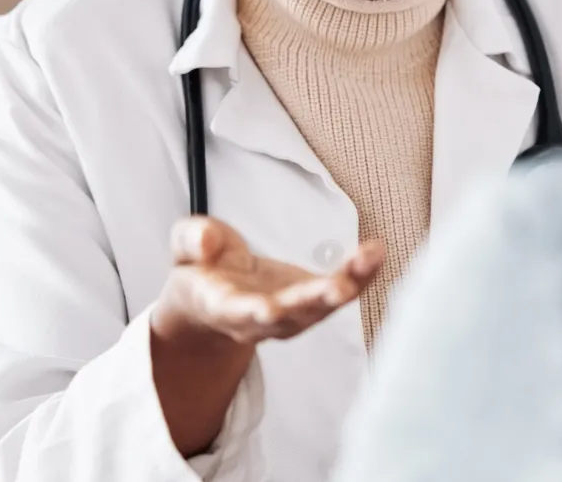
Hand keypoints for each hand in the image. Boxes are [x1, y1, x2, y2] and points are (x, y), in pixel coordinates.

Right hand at [154, 216, 384, 345]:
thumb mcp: (184, 249)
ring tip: (368, 259)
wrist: (215, 299)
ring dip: (349, 285)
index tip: (269, 309)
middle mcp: (262, 320)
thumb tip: (207, 241)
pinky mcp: (315, 300)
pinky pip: (342, 290)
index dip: (255, 313)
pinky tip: (376, 253)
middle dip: (315, 301)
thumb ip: (192, 241)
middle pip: (291, 316)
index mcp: (224, 307)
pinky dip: (362, 274)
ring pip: (323, 307)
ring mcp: (293, 314)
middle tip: (339, 288)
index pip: (240, 313)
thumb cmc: (202, 272)